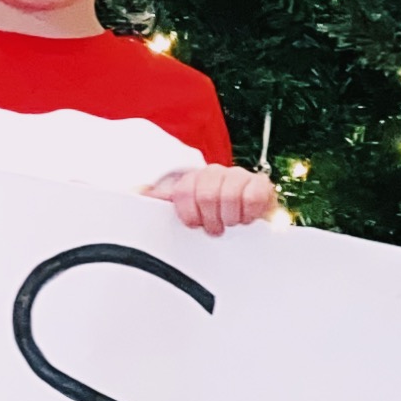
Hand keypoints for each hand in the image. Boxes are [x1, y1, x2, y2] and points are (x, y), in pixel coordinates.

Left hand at [146, 164, 277, 235]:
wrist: (245, 220)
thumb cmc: (209, 218)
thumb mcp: (182, 212)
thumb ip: (159, 201)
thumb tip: (138, 192)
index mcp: (192, 179)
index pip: (183, 190)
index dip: (189, 213)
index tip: (195, 224)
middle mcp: (214, 173)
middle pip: (205, 193)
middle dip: (210, 218)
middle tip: (215, 228)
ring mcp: (239, 176)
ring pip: (229, 194)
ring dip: (229, 216)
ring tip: (230, 223)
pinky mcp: (262, 185)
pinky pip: (255, 194)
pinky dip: (249, 212)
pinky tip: (246, 218)